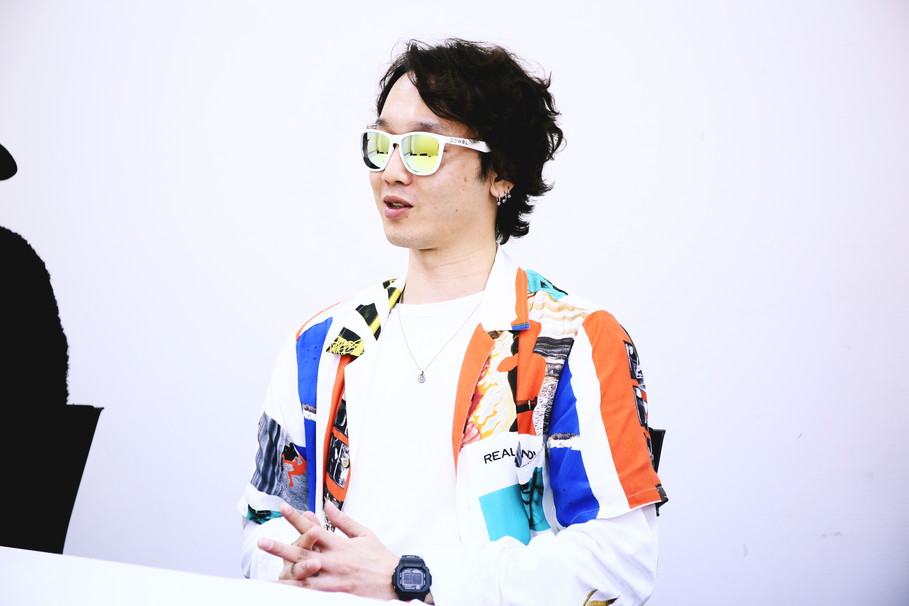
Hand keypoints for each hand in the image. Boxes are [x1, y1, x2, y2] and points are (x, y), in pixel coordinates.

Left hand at [257, 501, 399, 599]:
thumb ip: (343, 521)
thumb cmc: (380, 558)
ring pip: (304, 579)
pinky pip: (313, 595)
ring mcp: (333, 581)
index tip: (283, 507)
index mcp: (340, 545)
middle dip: (281, 548)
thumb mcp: (364, 534)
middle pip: (303, 554)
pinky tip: (286, 594)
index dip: (297, 518)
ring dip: (284, 578)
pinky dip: (299, 594)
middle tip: (262, 542)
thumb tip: (327, 505)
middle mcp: (334, 563)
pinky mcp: (336, 595)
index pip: (314, 528)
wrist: (396, 582)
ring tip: (265, 581)